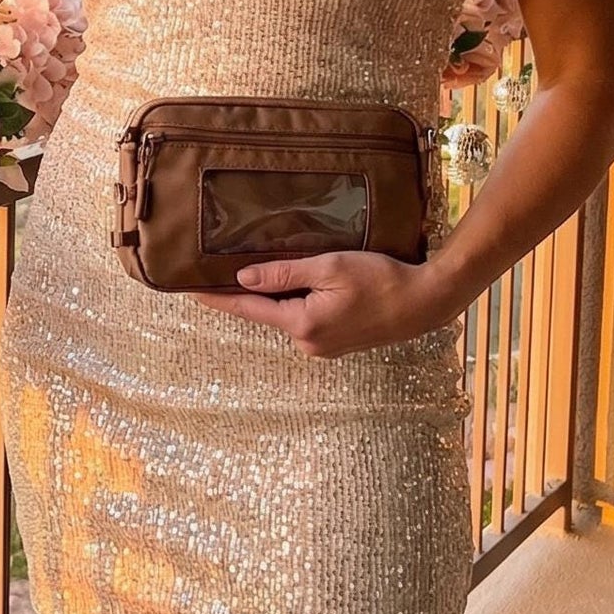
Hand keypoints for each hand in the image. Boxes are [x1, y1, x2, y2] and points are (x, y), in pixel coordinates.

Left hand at [191, 250, 446, 356]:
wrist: (425, 302)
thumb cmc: (381, 280)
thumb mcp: (330, 267)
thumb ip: (285, 273)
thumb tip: (244, 277)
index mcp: (302, 324)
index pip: (248, 309)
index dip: (217, 297)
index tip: (187, 291)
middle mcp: (308, 342)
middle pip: (266, 313)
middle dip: (245, 293)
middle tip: (216, 270)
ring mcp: (323, 346)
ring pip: (286, 316)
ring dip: (273, 296)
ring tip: (255, 272)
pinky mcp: (337, 342)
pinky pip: (304, 320)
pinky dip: (293, 302)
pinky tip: (294, 285)